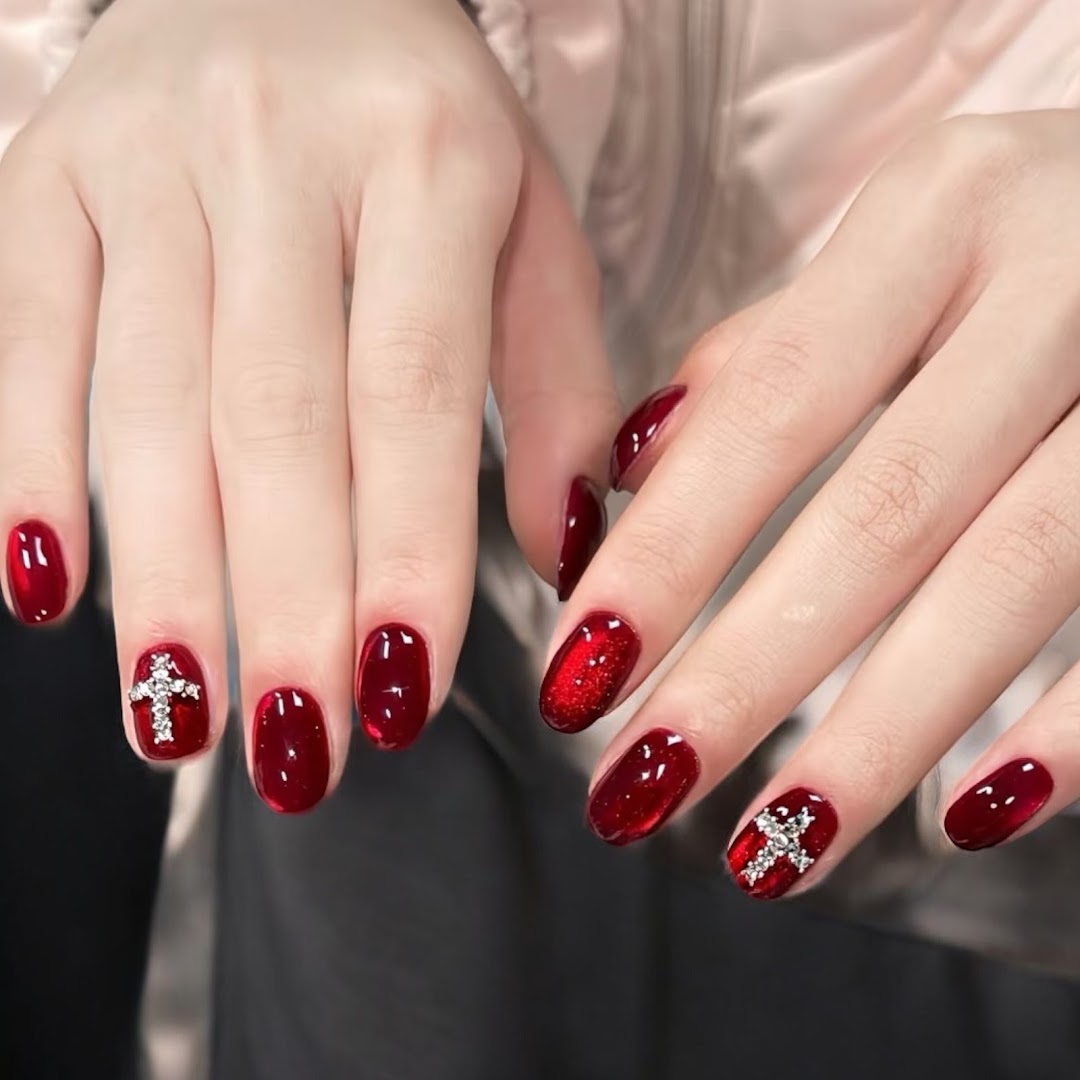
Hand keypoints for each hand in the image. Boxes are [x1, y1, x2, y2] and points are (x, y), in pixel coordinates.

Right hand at [0, 0, 616, 810]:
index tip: (403, 693)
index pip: (414, 390)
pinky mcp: (41, 176)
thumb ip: (557, 383)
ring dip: (161, 576)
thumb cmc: (427, 128)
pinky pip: (24, 338)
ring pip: (141, 399)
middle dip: (281, 601)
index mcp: (429, 160)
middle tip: (296, 750)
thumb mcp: (529, 225)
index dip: (405, 554)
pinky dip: (28, 470)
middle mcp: (278, 153)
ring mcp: (142, 160)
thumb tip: (566, 556)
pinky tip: (48, 593)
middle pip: (271, 416)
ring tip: (178, 719)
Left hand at [541, 110, 1079, 895]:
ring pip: (1016, 580)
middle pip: (881, 513)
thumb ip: (768, 352)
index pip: (768, 406)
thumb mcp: (898, 247)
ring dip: (881, 734)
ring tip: (770, 846)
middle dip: (747, 671)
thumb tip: (630, 472)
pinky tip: (971, 814)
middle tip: (636, 785)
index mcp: (942, 211)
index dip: (667, 552)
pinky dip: (1071, 728)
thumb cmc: (1029, 238)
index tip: (575, 676)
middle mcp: (1064, 275)